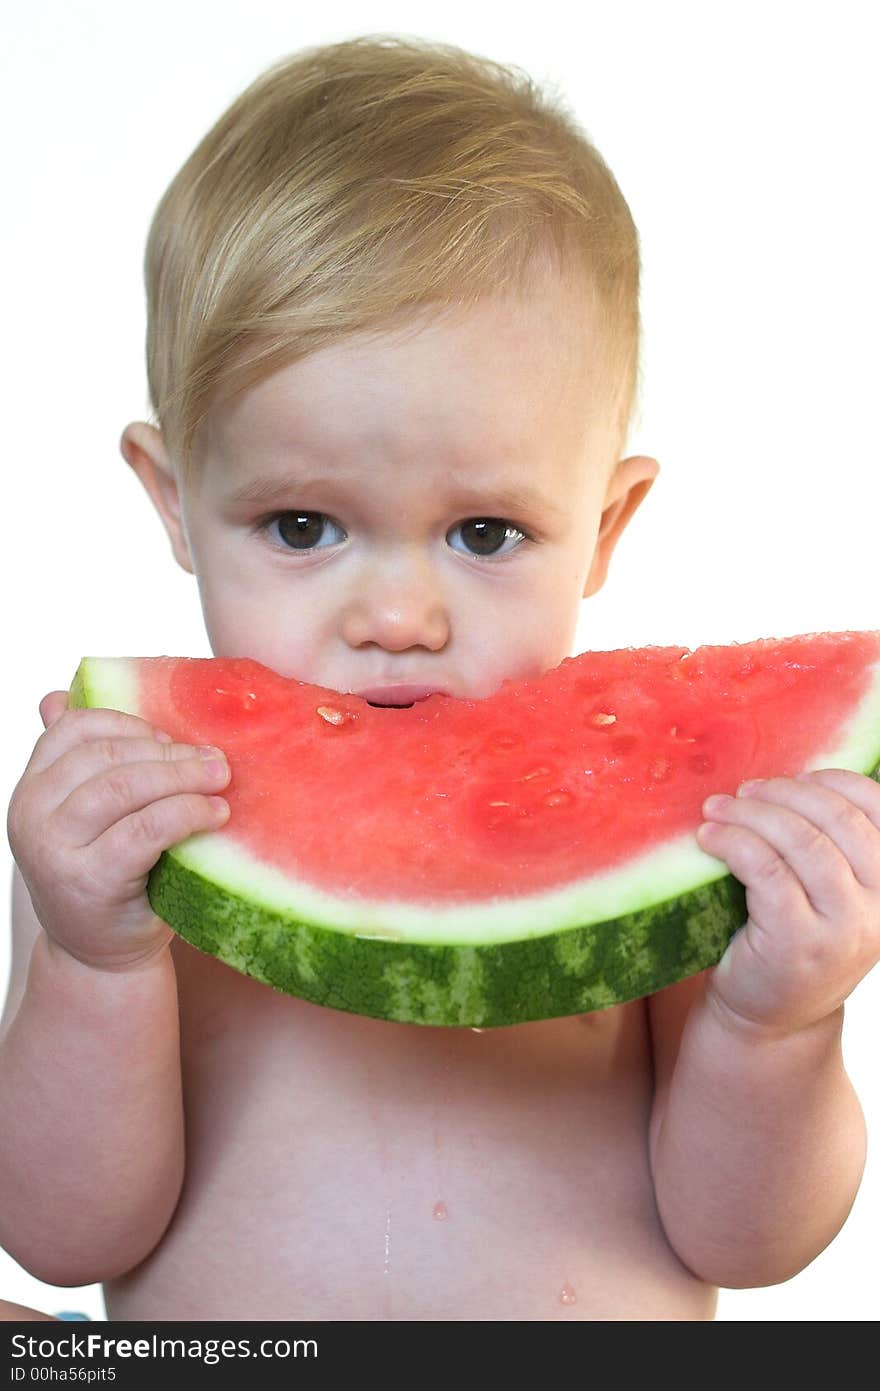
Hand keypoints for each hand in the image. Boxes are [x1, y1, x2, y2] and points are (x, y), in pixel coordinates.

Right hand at [6, 690, 231, 970]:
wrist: (102, 957)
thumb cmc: (110, 876)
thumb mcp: (91, 818)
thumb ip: (83, 762)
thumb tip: (58, 692)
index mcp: (31, 788)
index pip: (74, 728)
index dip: (130, 724)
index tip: (171, 739)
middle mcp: (29, 814)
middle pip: (106, 756)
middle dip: (169, 752)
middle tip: (215, 760)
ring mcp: (53, 850)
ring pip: (123, 787)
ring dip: (182, 777)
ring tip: (221, 780)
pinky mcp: (88, 881)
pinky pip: (144, 829)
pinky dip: (186, 813)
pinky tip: (215, 814)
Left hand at [695, 768, 879, 1035]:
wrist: (772, 1016)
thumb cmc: (794, 936)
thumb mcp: (830, 891)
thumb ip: (829, 843)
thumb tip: (791, 775)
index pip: (877, 807)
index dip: (832, 781)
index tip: (791, 780)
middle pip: (836, 819)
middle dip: (782, 793)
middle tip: (741, 793)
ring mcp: (843, 928)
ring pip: (800, 841)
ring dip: (750, 815)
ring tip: (716, 811)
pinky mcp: (797, 942)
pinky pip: (766, 871)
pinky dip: (733, 842)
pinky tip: (708, 839)